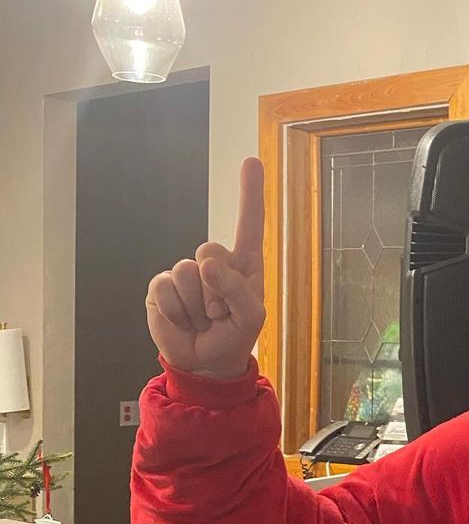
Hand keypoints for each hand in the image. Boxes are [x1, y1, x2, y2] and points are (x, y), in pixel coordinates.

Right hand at [146, 156, 265, 378]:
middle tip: (220, 314)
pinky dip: (177, 311)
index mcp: (244, 264)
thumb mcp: (251, 316)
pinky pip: (165, 288)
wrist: (205, 363)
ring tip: (204, 320)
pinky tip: (184, 321)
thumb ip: (237, 289)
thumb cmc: (234, 335)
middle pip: (211, 250)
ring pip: (187, 273)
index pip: (249, 224)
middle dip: (217, 289)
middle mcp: (214, 262)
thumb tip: (207, 264)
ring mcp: (186, 273)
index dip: (250, 193)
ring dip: (197, 306)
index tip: (251, 161)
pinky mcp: (162, 288)